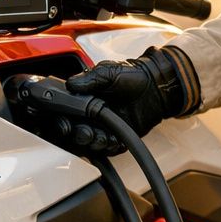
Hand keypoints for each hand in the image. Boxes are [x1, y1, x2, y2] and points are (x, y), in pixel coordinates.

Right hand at [65, 46, 198, 138]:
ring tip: (104, 136)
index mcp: (84, 100)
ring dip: (95, 142)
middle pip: (76, 132)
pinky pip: (109, 149)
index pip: (67, 114)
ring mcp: (104, 128)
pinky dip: (110, 147)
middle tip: (88, 132)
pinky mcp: (118, 138)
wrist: (155, 88)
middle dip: (80, 135)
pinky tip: (115, 140)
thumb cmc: (132, 76)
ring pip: (91, 144)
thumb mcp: (108, 72)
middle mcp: (91, 116)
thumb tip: (70, 84)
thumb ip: (88, 78)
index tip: (67, 124)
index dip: (64, 121)